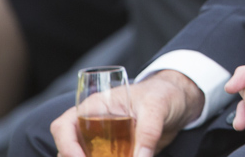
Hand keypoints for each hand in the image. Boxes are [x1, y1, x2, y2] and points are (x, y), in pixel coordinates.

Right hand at [51, 69, 201, 156]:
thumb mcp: (157, 107)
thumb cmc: (165, 94)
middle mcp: (93, 126)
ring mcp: (102, 142)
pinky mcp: (114, 154)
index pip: (64, 126)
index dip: (67, 145)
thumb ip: (148, 132)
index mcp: (95, 107)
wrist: (180, 102)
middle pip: (69, 150)